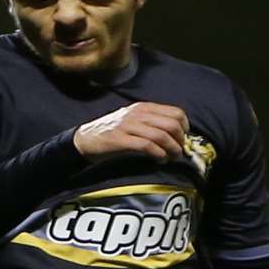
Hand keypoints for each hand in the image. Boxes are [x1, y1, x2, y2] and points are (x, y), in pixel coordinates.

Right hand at [72, 102, 188, 161]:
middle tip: (179, 152)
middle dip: (180, 141)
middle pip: (171, 124)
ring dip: (171, 150)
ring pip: (161, 136)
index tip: (182, 140)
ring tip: (171, 158)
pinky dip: (158, 154)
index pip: (175, 112)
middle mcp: (137, 114)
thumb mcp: (133, 121)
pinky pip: (147, 146)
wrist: (84, 140)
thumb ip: (152, 123)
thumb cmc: (111, 133)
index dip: (184, 128)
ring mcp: (128, 126)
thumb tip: (176, 135)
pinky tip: (160, 160)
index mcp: (143, 107)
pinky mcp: (120, 139)